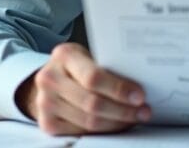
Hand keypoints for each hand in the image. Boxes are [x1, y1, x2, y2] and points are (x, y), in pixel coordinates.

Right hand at [17, 42, 150, 134]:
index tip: (139, 95)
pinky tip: (117, 124)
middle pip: (92, 103)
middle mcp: (50, 79)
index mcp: (64, 55)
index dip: (119, 89)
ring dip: (117, 122)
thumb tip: (139, 84)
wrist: (50, 78)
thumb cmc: (78, 65)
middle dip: (123, 110)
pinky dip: (103, 130)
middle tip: (144, 111)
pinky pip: (81, 132)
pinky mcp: (47, 123)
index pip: (93, 77)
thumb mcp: (88, 56)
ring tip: (135, 118)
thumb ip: (107, 66)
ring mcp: (45, 103)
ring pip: (88, 122)